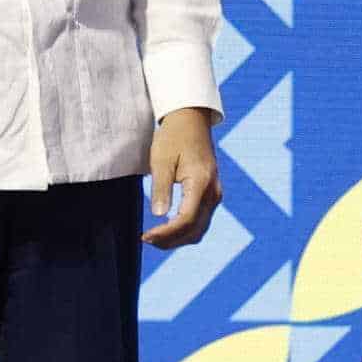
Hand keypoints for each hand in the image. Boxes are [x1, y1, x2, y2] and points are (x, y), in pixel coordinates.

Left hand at [143, 108, 221, 250]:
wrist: (192, 121)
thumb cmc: (174, 137)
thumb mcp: (161, 159)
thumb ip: (161, 188)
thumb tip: (159, 215)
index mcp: (201, 182)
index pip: (185, 219)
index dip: (166, 233)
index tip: (146, 236)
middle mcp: (213, 192)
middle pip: (194, 229)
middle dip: (170, 240)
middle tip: (147, 240)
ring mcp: (215, 195)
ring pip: (199, 229)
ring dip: (178, 238)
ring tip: (155, 238)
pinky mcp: (211, 195)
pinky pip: (201, 221)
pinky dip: (185, 230)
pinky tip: (168, 229)